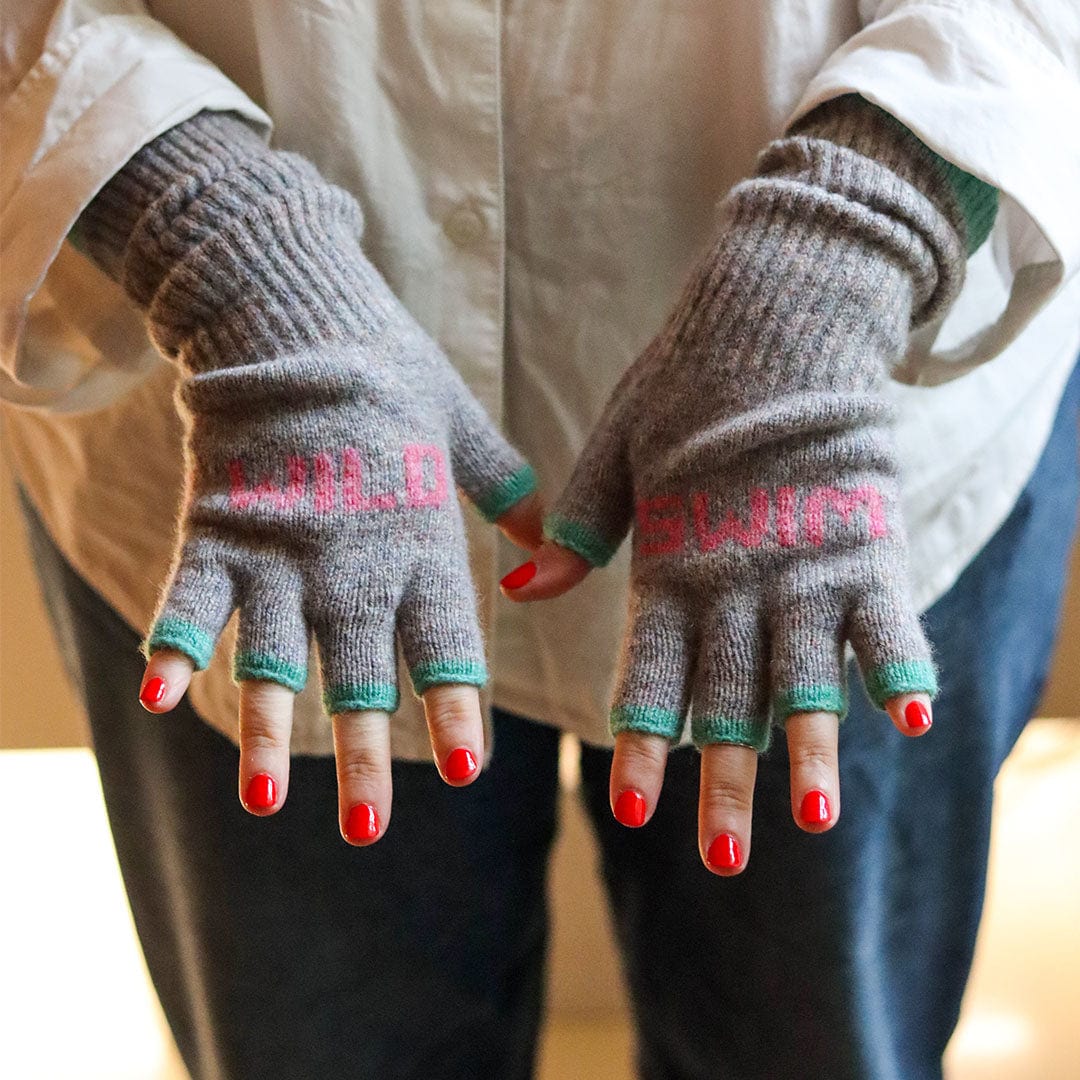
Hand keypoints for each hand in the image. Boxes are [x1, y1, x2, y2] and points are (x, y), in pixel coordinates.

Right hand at [78, 110, 542, 839]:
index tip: (463, 770)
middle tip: (368, 829)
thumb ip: (513, 495)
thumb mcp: (466, 431)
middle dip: (363, 754)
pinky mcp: (220, 527)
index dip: (453, 707)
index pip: (444, 641)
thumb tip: (554, 553)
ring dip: (270, 729)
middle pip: (360, 673)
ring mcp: (282, 548)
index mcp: (419, 539)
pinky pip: (193, 596)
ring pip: (276, 655)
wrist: (297, 312)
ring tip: (267, 801)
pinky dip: (175, 646)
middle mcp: (353, 560)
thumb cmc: (390, 372)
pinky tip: (162, 701)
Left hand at [501, 96, 964, 871]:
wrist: (775, 310)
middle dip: (725, 780)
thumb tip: (523, 590)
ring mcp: (805, 562)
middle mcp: (736, 578)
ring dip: (810, 748)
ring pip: (807, 673)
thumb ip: (578, 527)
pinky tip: (910, 722)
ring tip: (811, 820)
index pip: (649, 670)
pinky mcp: (866, 537)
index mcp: (670, 561)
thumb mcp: (615, 450)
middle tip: (721, 859)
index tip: (625, 808)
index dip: (640, 740)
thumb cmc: (686, 384)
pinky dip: (898, 664)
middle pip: (730, 696)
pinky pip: (888, 613)